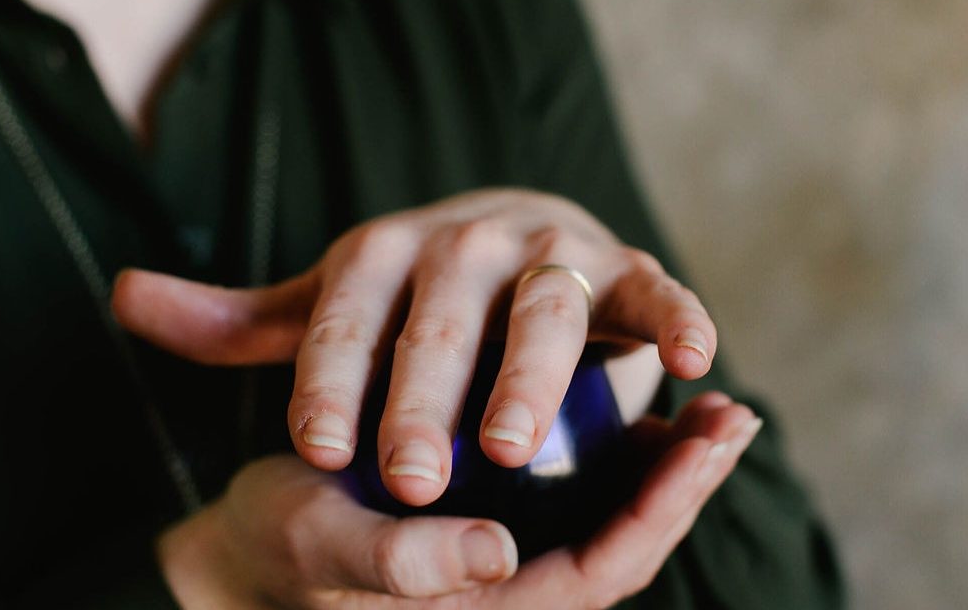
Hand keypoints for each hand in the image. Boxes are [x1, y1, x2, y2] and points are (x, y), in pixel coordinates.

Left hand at [113, 188, 716, 507]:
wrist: (504, 231)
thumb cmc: (409, 290)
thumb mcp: (324, 300)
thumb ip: (241, 317)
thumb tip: (123, 297)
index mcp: (387, 248)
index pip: (349, 312)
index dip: (331, 375)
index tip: (317, 449)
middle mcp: (467, 240)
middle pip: (442, 314)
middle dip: (425, 391)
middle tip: (409, 476)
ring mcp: (547, 248)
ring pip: (543, 304)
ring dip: (533, 372)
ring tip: (513, 447)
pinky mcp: (618, 266)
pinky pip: (651, 288)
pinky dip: (675, 314)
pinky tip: (697, 360)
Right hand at [158, 394, 759, 609]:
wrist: (254, 536)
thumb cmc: (283, 547)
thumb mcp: (321, 549)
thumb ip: (398, 564)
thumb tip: (495, 553)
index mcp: (485, 604)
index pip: (603, 567)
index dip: (660, 507)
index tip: (708, 440)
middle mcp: (510, 575)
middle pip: (621, 535)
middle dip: (678, 480)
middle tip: (733, 419)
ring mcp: (506, 531)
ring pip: (606, 501)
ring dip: (664, 456)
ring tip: (715, 405)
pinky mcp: (490, 492)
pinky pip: (573, 471)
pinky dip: (618, 437)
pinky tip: (645, 398)